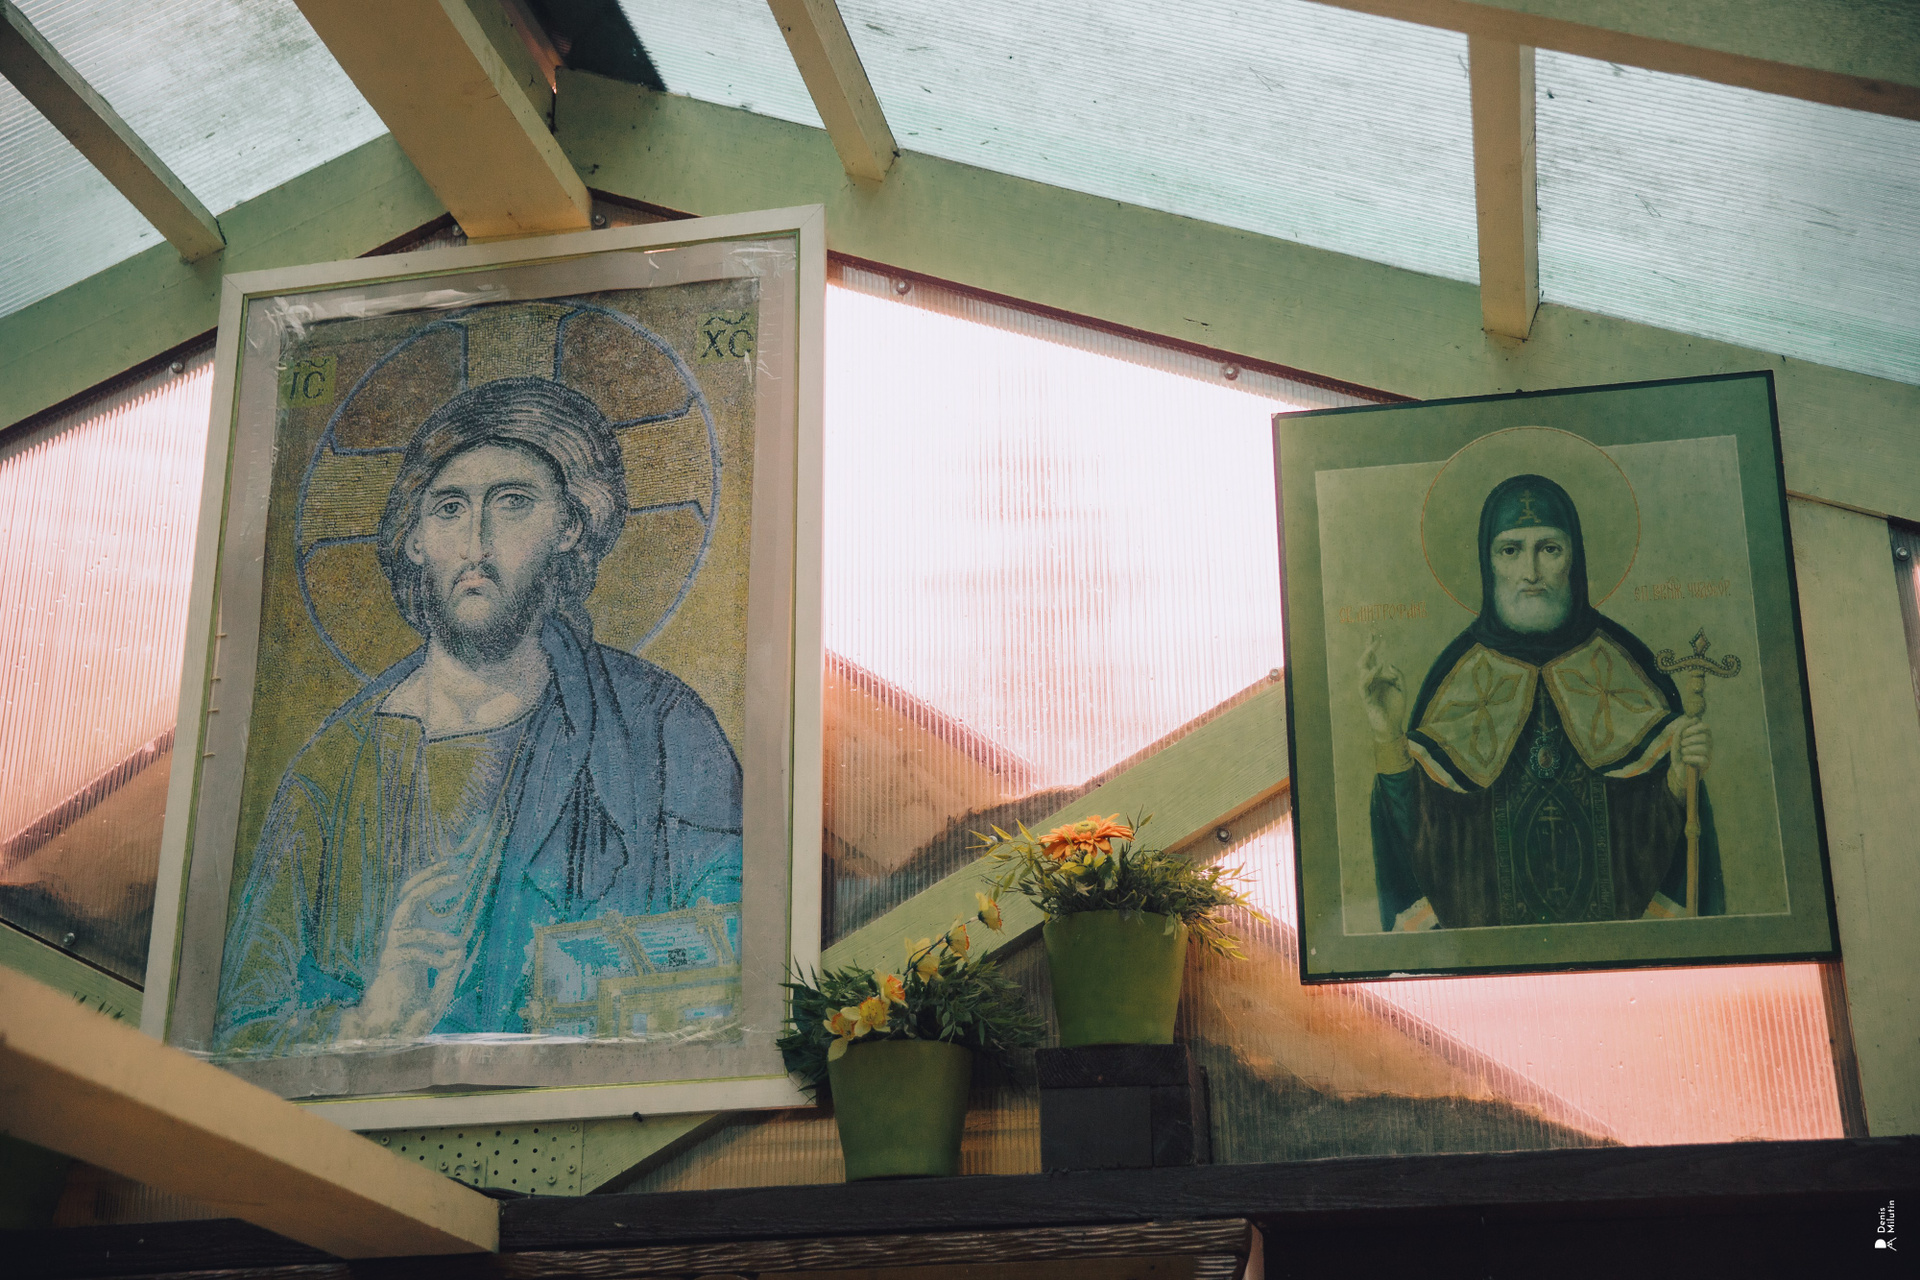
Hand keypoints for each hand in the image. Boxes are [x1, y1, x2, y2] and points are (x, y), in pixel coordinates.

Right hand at [338, 861, 468, 1042]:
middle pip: (407, 896)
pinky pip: (409, 946)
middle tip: (456, 872)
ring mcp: (392, 948)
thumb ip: (449, 971)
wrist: (387, 1035)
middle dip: (429, 879)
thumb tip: (460, 948)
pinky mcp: (388, 962)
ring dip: (435, 931)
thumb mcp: (439, 992)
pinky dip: (431, 951)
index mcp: (411, 940)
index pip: (417, 902)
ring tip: (457, 945)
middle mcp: (400, 939)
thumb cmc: (409, 1014)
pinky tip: (447, 963)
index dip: (431, 883)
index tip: (456, 874)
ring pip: (406, 916)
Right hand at [1359, 632, 1407, 741]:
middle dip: (1368, 648)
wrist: (1391, 726)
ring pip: (1362, 669)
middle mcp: (1370, 680)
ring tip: (1375, 647)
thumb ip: (1398, 676)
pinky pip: (1364, 683)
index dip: (1371, 645)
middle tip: (1374, 637)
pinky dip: (1371, 674)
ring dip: (1368, 657)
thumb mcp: (1401, 688)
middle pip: (1364, 660)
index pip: (1372, 658)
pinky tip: (1379, 667)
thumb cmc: (1395, 707)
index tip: (1373, 632)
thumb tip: (1389, 664)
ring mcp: (1367, 688)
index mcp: (1377, 677)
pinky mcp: (1366, 697)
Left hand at [1667, 717, 1711, 797]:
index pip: (1705, 727)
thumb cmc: (1678, 753)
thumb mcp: (1677, 738)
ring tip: (1683, 753)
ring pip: (1704, 748)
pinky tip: (1685, 760)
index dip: (1693, 729)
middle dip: (1689, 740)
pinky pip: (1702, 759)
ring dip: (1688, 750)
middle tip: (1682, 745)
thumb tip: (1695, 719)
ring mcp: (1709, 754)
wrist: (1677, 770)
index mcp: (1703, 735)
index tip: (1683, 734)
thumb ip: (1683, 727)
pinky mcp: (1707, 764)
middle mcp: (1708, 743)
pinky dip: (1690, 758)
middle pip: (1704, 737)